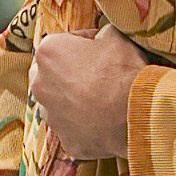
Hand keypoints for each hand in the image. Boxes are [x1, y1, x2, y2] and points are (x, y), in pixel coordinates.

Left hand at [30, 26, 143, 158]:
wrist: (135, 113)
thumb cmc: (122, 70)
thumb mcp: (116, 37)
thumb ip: (101, 34)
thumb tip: (101, 38)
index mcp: (48, 52)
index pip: (61, 43)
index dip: (83, 45)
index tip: (99, 50)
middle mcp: (40, 85)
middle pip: (51, 77)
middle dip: (68, 75)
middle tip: (96, 77)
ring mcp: (51, 117)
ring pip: (60, 107)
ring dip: (75, 103)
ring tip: (102, 103)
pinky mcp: (66, 142)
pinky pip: (75, 131)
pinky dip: (87, 127)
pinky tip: (106, 123)